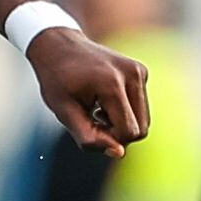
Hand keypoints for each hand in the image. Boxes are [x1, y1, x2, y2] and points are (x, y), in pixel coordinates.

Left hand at [28, 28, 149, 158]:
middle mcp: (132, 74)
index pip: (128, 132)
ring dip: (120, 122)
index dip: (110, 140)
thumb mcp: (64, 113)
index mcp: (112, 84)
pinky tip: (103, 100)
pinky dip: (124, 110)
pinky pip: (140, 106)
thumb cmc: (57, 81)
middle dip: (117, 133)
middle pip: (141, 128)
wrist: (59, 47)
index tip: (89, 128)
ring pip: (143, 119)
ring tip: (96, 109)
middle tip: (92, 120)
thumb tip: (120, 153)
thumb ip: (89, 137)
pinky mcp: (141, 71)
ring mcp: (139, 70)